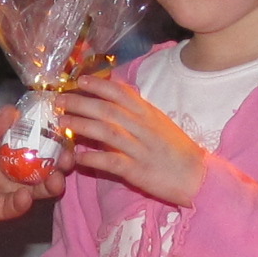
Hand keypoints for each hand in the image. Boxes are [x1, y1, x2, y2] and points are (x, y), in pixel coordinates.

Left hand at [0, 106, 58, 253]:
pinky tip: (26, 198)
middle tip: (70, 161)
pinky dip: (22, 205)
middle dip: (55, 160)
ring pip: (29, 186)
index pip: (23, 132)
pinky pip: (8, 209)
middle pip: (34, 160)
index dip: (45, 132)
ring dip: (46, 184)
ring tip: (56, 182)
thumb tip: (14, 114)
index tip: (65, 130)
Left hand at [58, 73, 207, 206]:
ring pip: (105, 132)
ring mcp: (139, 149)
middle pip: (107, 110)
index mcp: (149, 114)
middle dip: (81, 102)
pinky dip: (92, 158)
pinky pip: (110, 162)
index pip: (121, 93)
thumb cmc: (178, 150)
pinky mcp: (137, 170)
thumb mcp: (161, 123)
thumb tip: (118, 93)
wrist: (198, 177)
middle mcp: (143, 127)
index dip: (99, 84)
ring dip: (81, 125)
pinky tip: (77, 157)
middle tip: (59, 99)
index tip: (80, 79)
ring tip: (62, 122)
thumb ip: (139, 110)